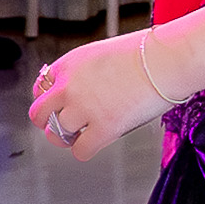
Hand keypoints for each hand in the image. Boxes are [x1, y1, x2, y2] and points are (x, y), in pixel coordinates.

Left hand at [32, 28, 187, 155]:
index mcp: (69, 64)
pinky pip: (80, 151)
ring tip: (84, 133)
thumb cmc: (145, 53)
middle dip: (48, 122)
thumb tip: (82, 90)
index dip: (50, 99)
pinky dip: (84, 150)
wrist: (165, 60)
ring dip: (68, 137)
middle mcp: (70, 86)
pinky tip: (95, 142)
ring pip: (57, 134)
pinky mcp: (103, 128)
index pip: (40, 87)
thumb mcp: (101, 53)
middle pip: (39, 113)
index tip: (59, 105)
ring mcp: (84, 109)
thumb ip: (84, 72)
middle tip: (62, 125)